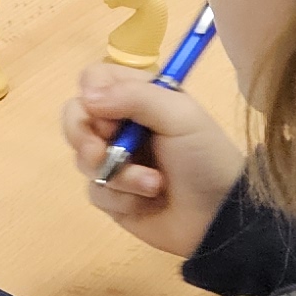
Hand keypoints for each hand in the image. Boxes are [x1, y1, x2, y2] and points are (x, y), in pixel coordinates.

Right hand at [60, 62, 247, 261]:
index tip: (102, 108)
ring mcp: (115, 161)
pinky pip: (96, 191)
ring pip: (82, 158)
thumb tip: (86, 97)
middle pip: (75, 117)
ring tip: (153, 184)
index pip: (95, 79)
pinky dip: (122, 197)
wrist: (219, 216)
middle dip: (84, 136)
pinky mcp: (112, 195)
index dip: (92, 91)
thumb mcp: (179, 116)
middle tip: (99, 151)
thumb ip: (134, 97)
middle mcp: (122, 126)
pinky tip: (147, 202)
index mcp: (141, 98)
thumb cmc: (205, 158)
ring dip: (118, 174)